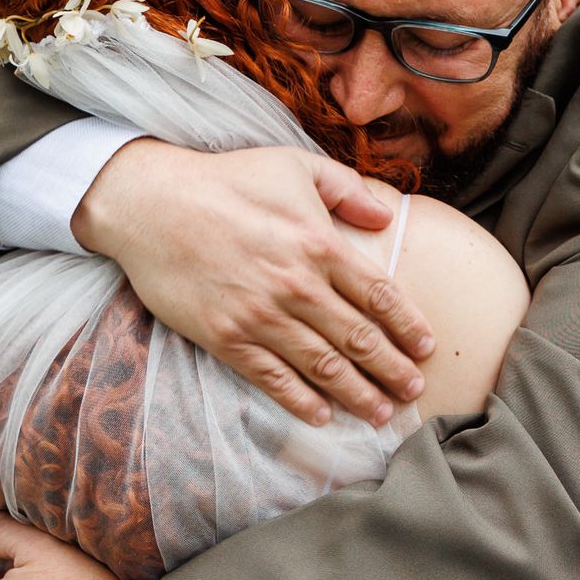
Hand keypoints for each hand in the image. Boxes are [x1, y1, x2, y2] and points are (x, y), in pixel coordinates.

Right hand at [71, 141, 434, 424]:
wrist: (151, 203)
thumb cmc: (226, 179)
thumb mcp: (293, 164)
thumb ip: (346, 188)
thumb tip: (385, 218)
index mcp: (319, 243)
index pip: (379, 294)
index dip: (408, 325)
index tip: (428, 346)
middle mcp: (297, 284)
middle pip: (360, 338)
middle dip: (393, 369)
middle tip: (416, 390)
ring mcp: (261, 315)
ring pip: (323, 366)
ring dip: (358, 394)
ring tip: (381, 413)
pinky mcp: (226, 337)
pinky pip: (273, 378)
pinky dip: (301, 401)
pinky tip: (323, 416)